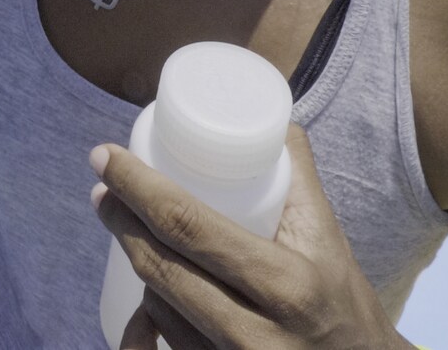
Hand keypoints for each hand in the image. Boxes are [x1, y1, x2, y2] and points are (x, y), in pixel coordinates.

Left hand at [91, 123, 406, 349]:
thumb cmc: (343, 301)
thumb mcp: (328, 239)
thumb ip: (299, 176)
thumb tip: (274, 120)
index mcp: (286, 285)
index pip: (191, 227)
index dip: (138, 187)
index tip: (106, 157)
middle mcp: (254, 334)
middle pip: (162, 269)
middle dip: (121, 221)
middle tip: (104, 187)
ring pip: (157, 310)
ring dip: (138, 264)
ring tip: (129, 228)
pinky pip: (165, 346)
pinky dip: (150, 316)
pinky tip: (145, 295)